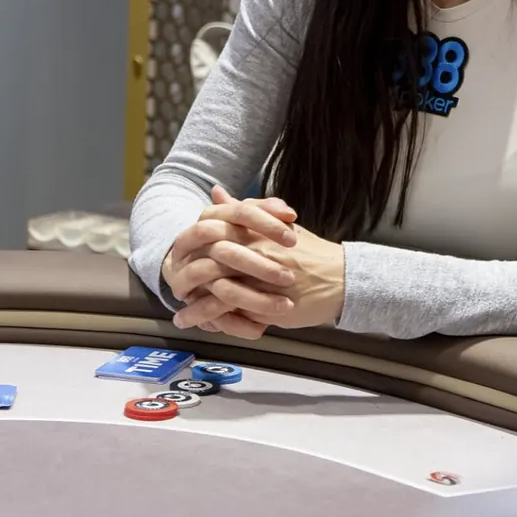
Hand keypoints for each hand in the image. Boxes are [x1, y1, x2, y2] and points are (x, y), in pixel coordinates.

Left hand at [172, 189, 345, 334]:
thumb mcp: (277, 225)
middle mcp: (253, 251)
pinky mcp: (264, 303)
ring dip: (192, 304)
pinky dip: (209, 318)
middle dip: (185, 275)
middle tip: (174, 286)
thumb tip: (217, 192)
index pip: (209, 232)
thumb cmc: (310, 252)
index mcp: (255, 230)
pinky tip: (198, 324)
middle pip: (205, 260)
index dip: (190, 246)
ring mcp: (257, 278)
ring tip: (180, 313)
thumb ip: (246, 210)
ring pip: (212, 288)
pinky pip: (229, 311)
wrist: (342, 278)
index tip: (180, 258)